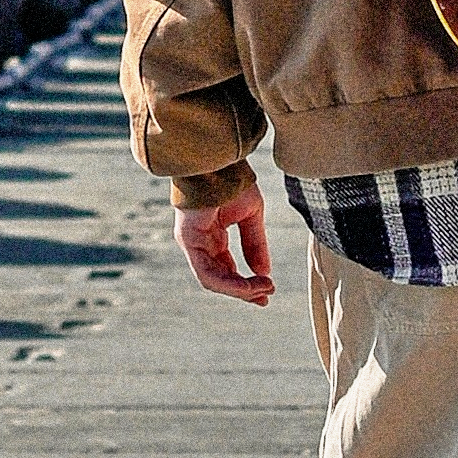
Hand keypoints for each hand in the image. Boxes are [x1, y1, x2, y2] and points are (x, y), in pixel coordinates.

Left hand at [175, 178, 274, 305]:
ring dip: (239, 290)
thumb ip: (255, 245)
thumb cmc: (232, 181)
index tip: (268, 290)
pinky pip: (207, 272)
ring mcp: (192, 243)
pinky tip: (249, 284)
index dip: (247, 284)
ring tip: (263, 289)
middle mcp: (200, 243)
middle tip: (265, 298)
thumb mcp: (251, 216)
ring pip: (212, 280)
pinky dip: (229, 283)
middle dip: (244, 292)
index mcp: (213, 237)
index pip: (227, 269)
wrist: (218, 159)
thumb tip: (264, 272)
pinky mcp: (189, 241)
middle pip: (219, 279)